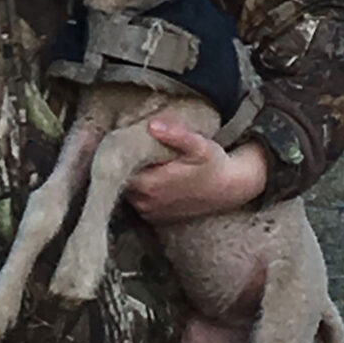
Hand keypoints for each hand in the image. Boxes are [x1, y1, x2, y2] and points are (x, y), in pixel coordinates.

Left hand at [124, 116, 268, 222]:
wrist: (229, 189)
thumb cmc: (213, 165)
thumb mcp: (199, 146)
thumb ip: (176, 135)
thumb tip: (152, 125)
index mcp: (149, 184)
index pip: (115, 168)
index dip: (114, 152)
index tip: (118, 137)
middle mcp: (144, 202)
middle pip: (117, 179)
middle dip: (120, 163)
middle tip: (126, 144)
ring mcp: (148, 212)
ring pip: (125, 190)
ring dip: (128, 176)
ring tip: (135, 157)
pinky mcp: (153, 217)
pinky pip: (134, 200)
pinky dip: (136, 188)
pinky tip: (145, 173)